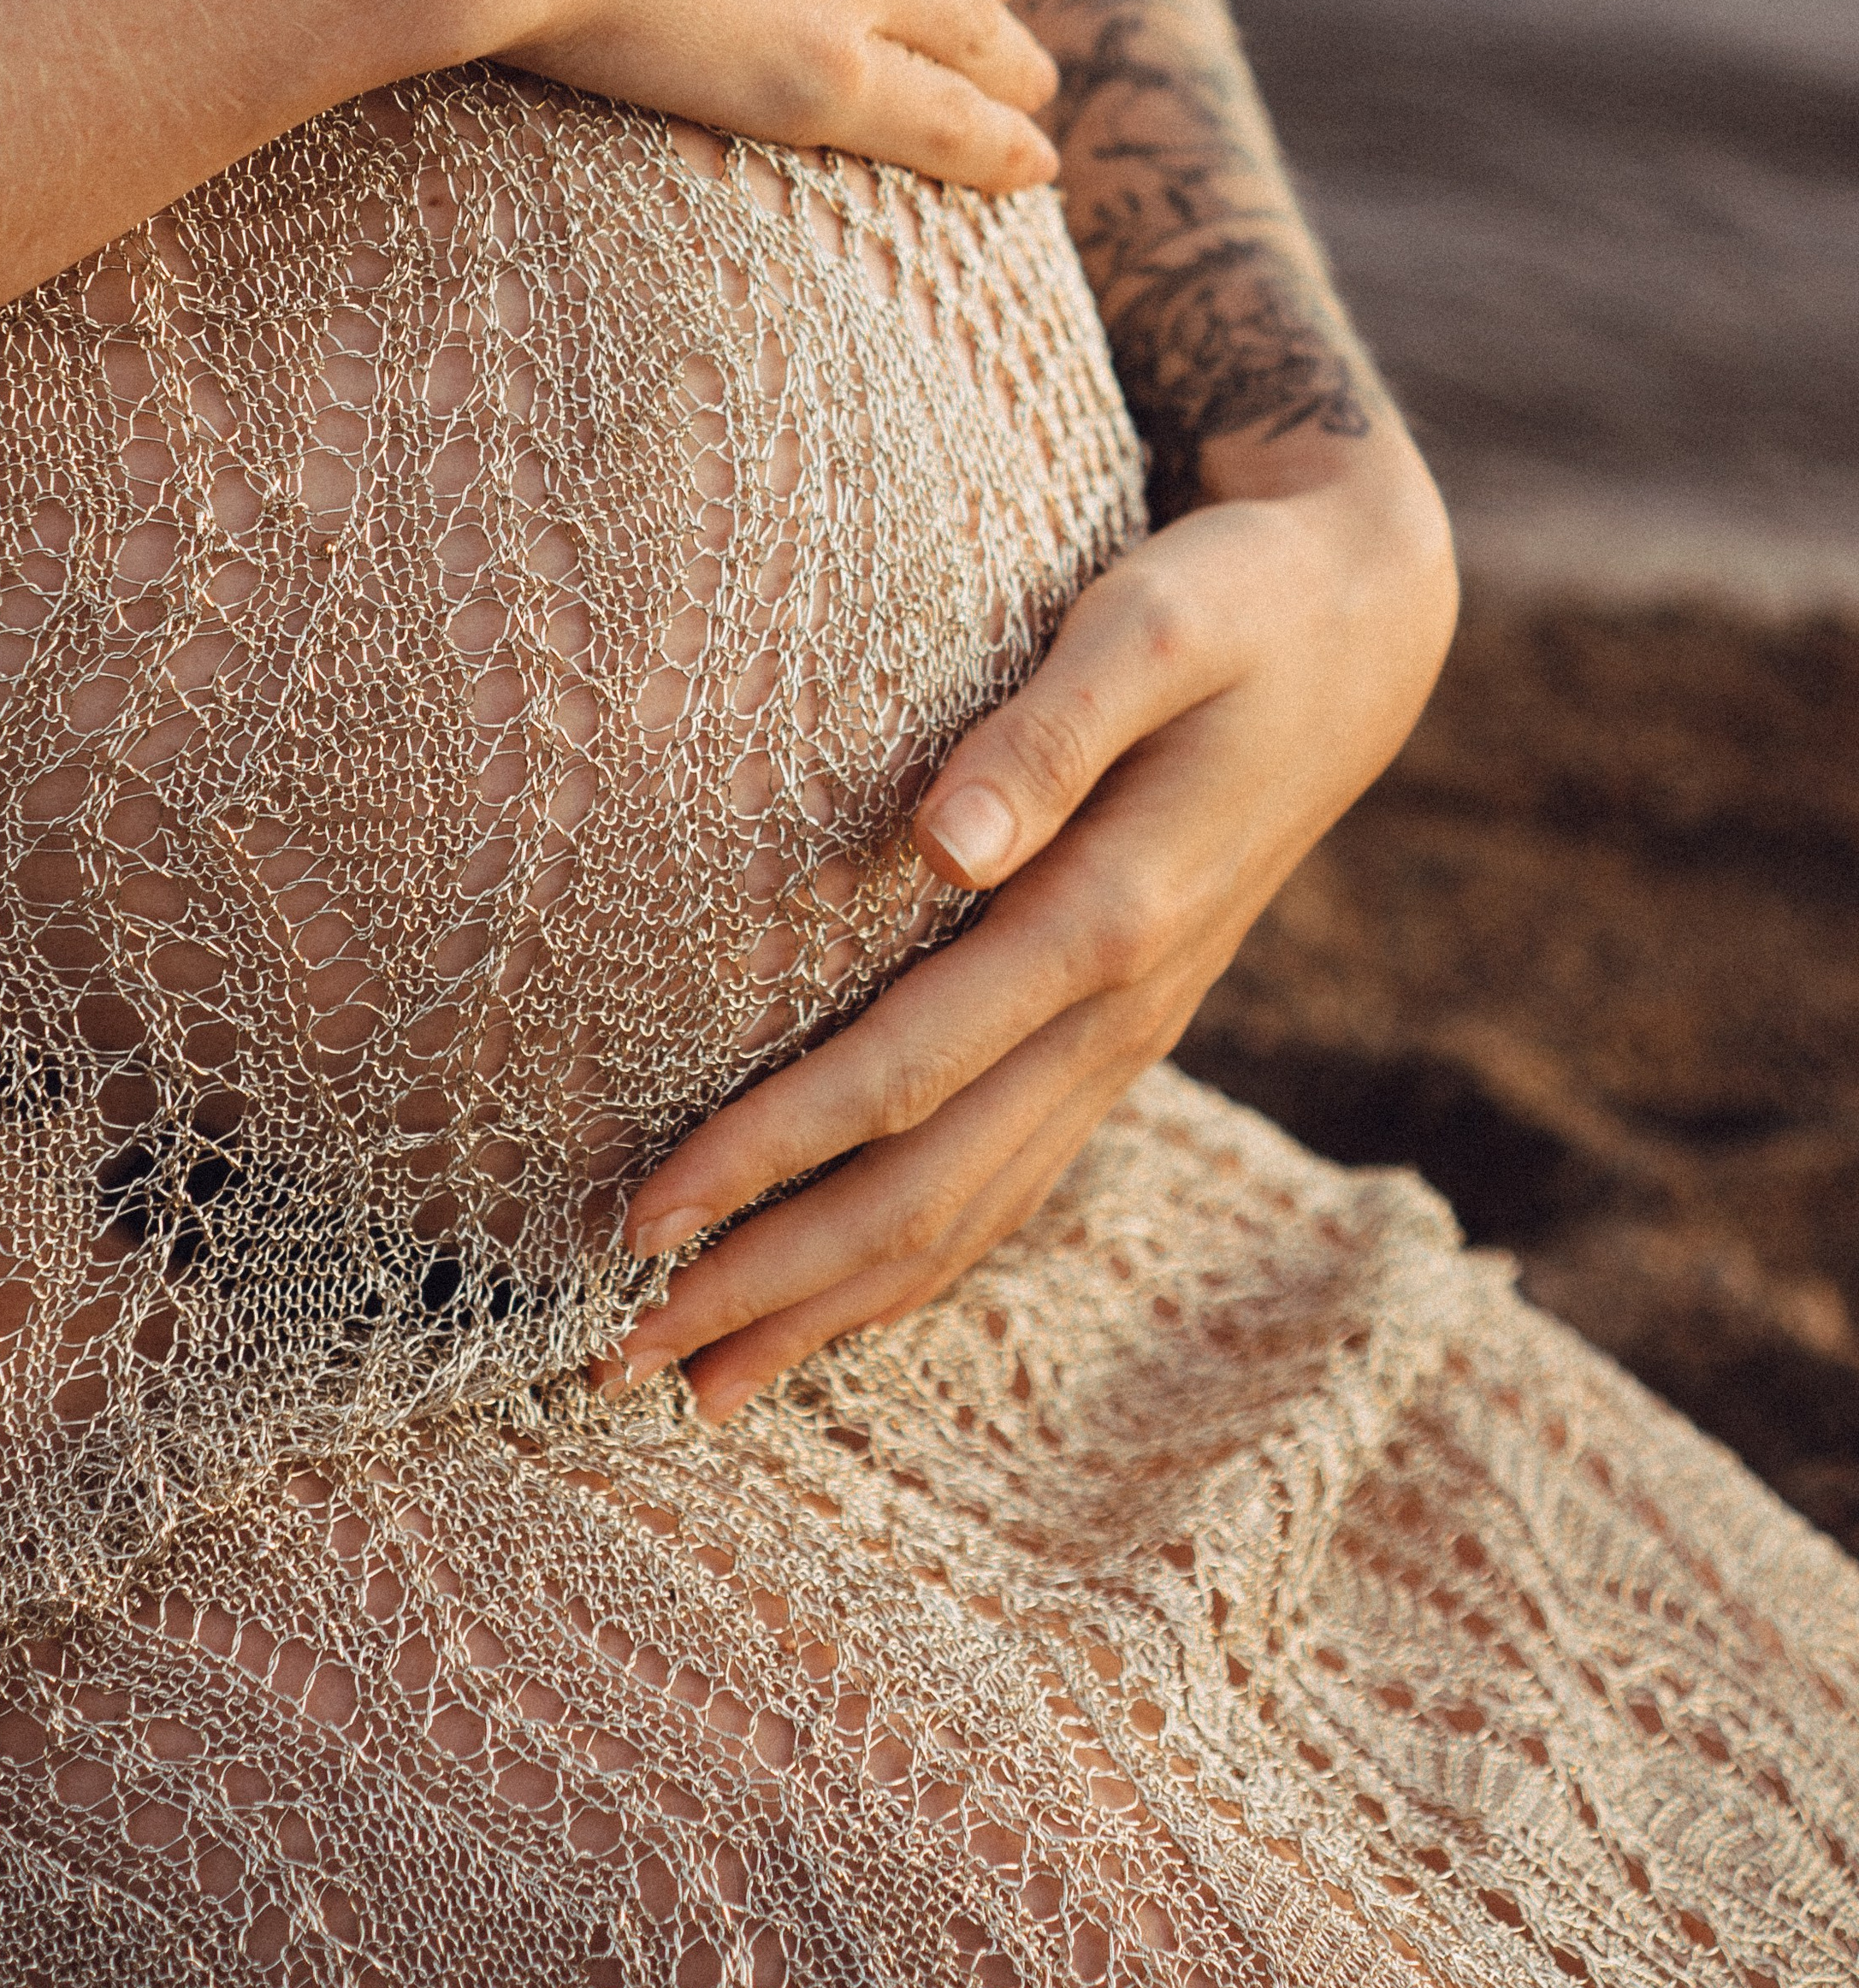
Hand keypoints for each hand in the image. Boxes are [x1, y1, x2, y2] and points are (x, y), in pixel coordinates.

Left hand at [597, 419, 1456, 1422]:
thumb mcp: (1152, 623)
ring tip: (707, 1386)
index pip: (906, 1073)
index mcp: (1111, 916)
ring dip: (837, 1304)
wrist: (1365, 629)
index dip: (772, 1155)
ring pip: (973, 1210)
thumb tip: (944, 842)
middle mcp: (1121, 1006)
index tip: (645, 1219)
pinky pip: (1014, 1177)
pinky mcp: (1127, 1025)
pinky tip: (843, 1303)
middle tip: (623, 1363)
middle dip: (776, 1283)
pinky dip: (920, 1259)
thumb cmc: (1236, 600)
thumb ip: (1050, 727)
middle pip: (929, 1189)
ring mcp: (1131, 1032)